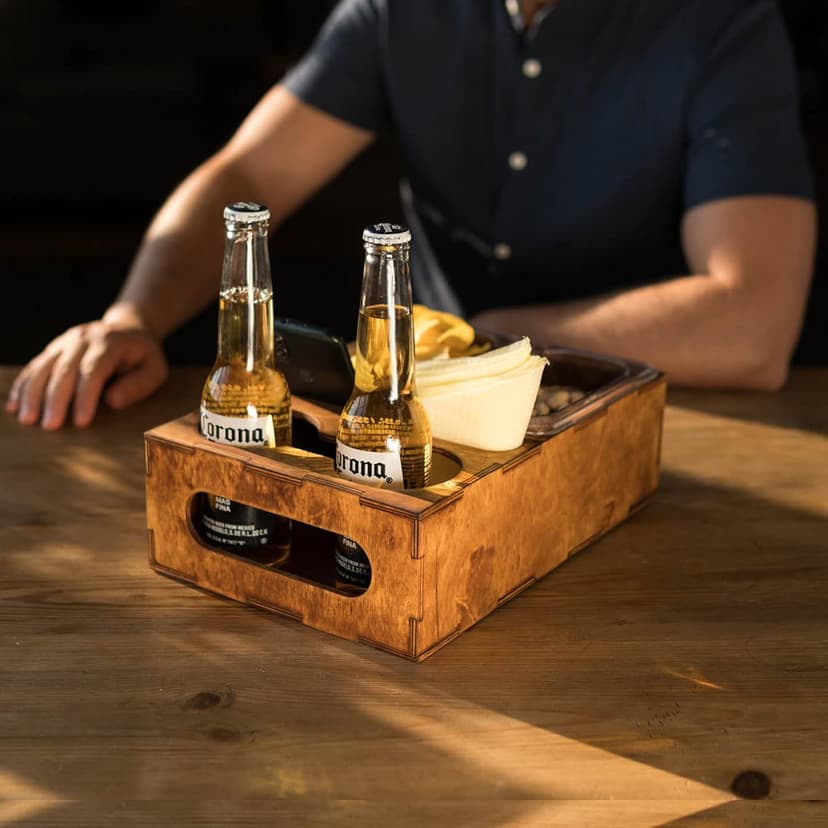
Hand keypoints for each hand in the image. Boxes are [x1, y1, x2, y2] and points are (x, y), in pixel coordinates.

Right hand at [6, 319, 168, 429]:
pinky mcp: (54, 348)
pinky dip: (23, 387)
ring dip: (33, 394)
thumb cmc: (143, 355)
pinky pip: (34, 367)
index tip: (80, 421)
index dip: (85, 397)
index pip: (93, 370)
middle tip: (50, 426)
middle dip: (55, 400)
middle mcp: (83, 338)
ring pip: (43, 367)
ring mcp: (65, 341)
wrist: (128, 327)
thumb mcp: (154, 369)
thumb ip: (138, 385)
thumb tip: (112, 401)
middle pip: (64, 370)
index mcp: (110, 343)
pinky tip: (15, 406)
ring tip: (28, 419)